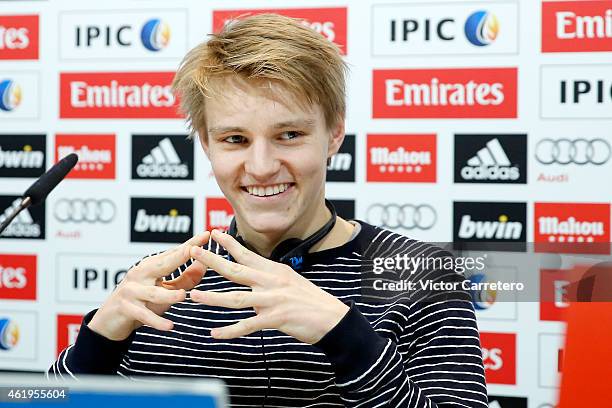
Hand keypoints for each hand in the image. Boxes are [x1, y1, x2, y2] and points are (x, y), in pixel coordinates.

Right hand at [88, 232, 209, 340]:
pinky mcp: (125, 308)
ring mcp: (131, 290)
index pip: (173, 253)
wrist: (110, 321)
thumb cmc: (142, 301)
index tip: (206, 234)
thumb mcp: (164, 289)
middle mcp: (140, 274)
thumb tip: (204, 264)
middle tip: (195, 251)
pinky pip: (144, 314)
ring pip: (153, 293)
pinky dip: (156, 321)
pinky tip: (170, 326)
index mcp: (151, 267)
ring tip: (183, 296)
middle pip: (162, 265)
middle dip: (179, 256)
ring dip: (169, 294)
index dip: (190, 244)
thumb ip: (185, 279)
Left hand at [189, 229, 349, 343]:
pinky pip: (248, 325)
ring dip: (212, 298)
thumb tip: (252, 282)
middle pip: (236, 270)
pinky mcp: (276, 318)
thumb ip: (269, 280)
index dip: (228, 243)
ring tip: (194, 296)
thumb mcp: (290, 281)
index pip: (247, 254)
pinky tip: (215, 334)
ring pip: (236, 298)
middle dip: (212, 261)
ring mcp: (273, 299)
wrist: (333, 318)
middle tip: (193, 251)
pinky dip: (230, 331)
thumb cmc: (311, 301)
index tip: (212, 232)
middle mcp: (271, 281)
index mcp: (274, 270)